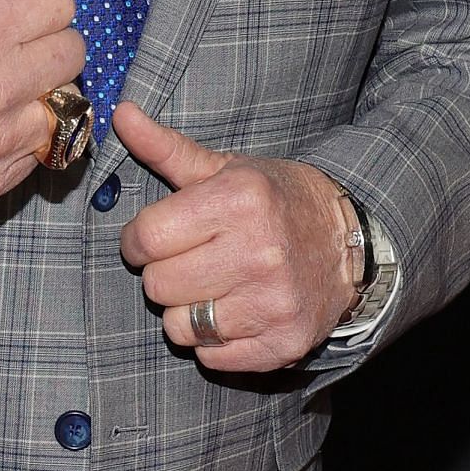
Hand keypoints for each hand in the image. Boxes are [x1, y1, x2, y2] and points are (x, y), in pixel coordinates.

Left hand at [114, 100, 359, 372]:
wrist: (348, 242)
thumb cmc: (273, 201)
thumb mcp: (224, 168)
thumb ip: (165, 147)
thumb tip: (121, 113)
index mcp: (240, 200)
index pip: (147, 238)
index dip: (137, 241)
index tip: (152, 238)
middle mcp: (259, 252)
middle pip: (158, 285)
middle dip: (164, 273)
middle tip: (192, 260)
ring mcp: (274, 302)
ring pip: (179, 327)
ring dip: (187, 310)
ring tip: (214, 287)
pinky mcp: (283, 343)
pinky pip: (212, 357)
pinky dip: (214, 340)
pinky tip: (235, 311)